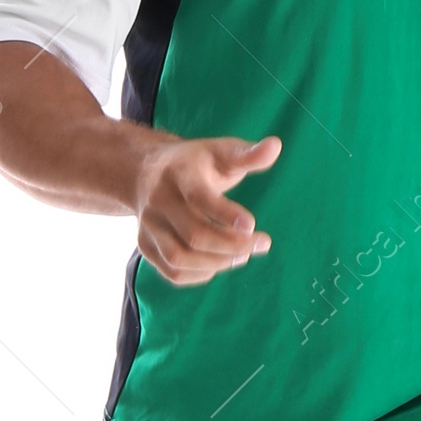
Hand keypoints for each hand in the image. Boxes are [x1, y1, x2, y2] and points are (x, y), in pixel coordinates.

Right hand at [135, 132, 280, 284]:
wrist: (144, 171)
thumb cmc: (194, 163)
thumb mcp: (220, 151)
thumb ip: (248, 154)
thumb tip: (276, 146)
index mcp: (179, 174)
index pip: (199, 198)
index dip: (226, 214)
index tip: (252, 225)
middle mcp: (159, 201)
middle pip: (194, 235)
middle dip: (233, 245)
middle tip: (262, 243)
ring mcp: (149, 226)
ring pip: (179, 257)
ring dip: (217, 263)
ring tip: (243, 256)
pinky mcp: (145, 245)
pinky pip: (172, 271)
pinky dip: (200, 275)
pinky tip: (220, 263)